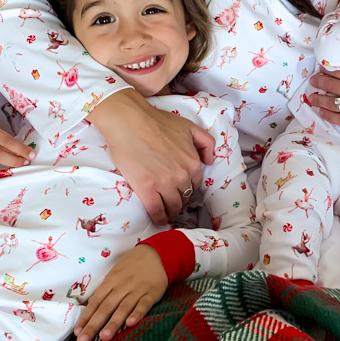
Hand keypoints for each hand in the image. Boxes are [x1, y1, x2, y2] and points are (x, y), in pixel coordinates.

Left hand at [74, 241, 168, 340]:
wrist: (156, 254)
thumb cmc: (132, 266)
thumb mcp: (115, 274)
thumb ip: (105, 291)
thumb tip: (90, 306)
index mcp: (110, 282)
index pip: (95, 302)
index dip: (86, 318)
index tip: (77, 332)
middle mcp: (122, 287)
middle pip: (106, 307)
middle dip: (94, 325)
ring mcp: (137, 290)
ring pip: (123, 308)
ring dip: (113, 323)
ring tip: (104, 337)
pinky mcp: (151, 294)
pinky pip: (143, 305)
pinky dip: (137, 314)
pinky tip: (130, 324)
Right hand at [88, 89, 214, 224]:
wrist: (130, 122)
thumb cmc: (157, 121)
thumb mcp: (189, 127)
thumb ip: (205, 142)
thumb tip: (210, 161)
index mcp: (193, 163)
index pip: (195, 184)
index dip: (188, 188)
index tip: (182, 190)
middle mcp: (182, 176)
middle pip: (185, 197)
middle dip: (180, 200)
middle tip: (173, 201)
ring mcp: (164, 184)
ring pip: (173, 206)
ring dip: (171, 211)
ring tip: (167, 212)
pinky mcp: (146, 190)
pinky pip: (157, 211)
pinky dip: (159, 218)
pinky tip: (158, 219)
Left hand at [310, 59, 339, 131]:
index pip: (336, 70)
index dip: (326, 69)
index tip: (321, 68)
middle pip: (331, 85)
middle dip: (319, 82)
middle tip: (313, 80)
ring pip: (332, 103)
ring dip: (319, 99)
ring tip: (312, 96)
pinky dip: (328, 115)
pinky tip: (321, 111)